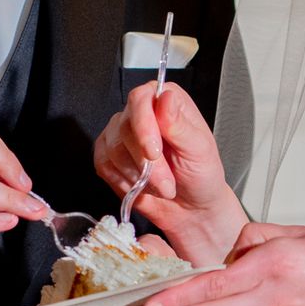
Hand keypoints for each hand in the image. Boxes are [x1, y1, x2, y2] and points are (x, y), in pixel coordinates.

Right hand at [94, 83, 244, 262]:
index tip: (153, 153)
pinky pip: (104, 166)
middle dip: (146, 164)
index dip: (143, 125)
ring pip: (114, 150)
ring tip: (161, 187)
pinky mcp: (108, 155)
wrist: (190, 206)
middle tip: (167, 183)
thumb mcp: (199, 150)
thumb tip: (165, 98)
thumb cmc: (200, 174)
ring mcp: (121, 133)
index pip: (141, 98)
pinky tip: (142, 187)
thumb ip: (180, 125)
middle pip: (125, 128)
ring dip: (138, 177)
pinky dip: (124, 183)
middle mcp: (140, 112)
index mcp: (166, 101)